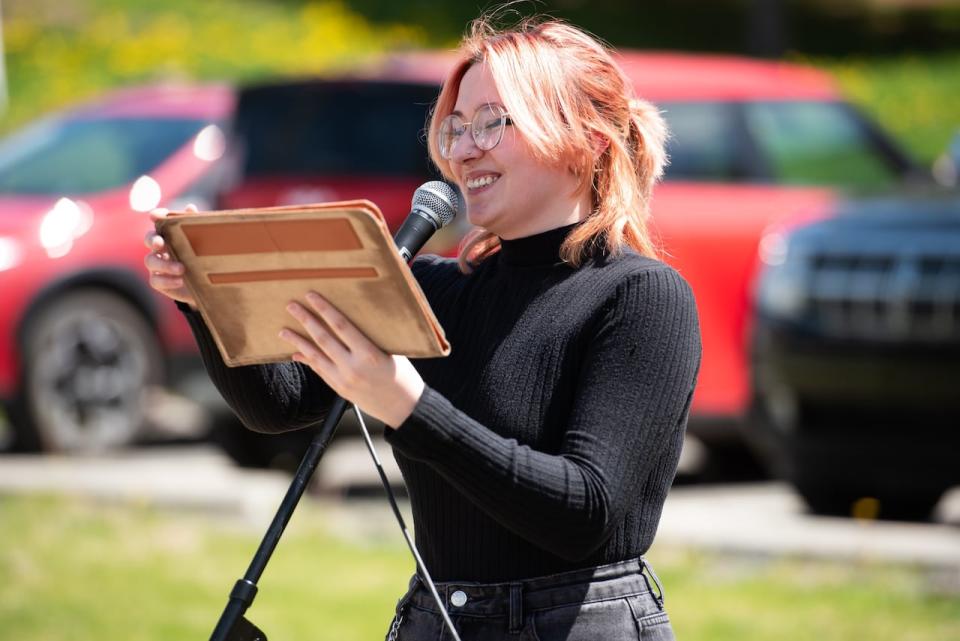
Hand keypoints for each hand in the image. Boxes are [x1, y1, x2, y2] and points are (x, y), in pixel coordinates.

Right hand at [144, 204, 197, 307]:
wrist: (208, 287)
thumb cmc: (204, 260)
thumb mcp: (205, 243)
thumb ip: (196, 227)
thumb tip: (190, 207)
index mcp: (171, 235)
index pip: (160, 221)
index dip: (156, 216)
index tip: (155, 215)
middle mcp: (161, 249)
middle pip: (149, 239)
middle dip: (153, 239)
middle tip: (160, 243)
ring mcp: (158, 266)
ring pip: (150, 261)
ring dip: (164, 264)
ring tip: (182, 269)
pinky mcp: (160, 282)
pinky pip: (155, 280)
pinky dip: (167, 280)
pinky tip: (180, 281)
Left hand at [279, 292, 424, 427]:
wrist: (403, 408)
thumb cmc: (403, 376)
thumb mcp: (392, 352)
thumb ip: (372, 339)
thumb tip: (351, 322)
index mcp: (369, 354)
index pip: (341, 326)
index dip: (325, 309)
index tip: (312, 296)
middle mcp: (353, 367)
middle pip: (323, 338)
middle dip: (306, 320)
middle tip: (291, 305)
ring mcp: (343, 380)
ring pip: (315, 356)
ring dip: (298, 342)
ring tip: (283, 331)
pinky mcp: (339, 389)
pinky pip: (319, 371)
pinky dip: (307, 360)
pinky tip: (297, 353)